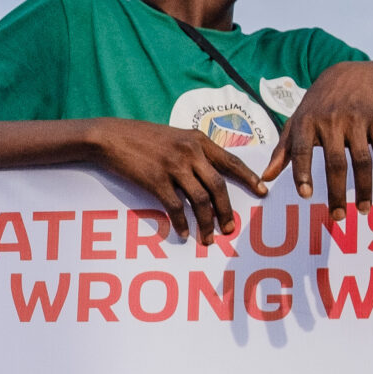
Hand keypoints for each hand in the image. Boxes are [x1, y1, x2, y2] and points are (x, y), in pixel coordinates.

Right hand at [86, 118, 264, 242]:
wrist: (110, 136)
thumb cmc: (140, 136)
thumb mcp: (174, 136)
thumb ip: (192, 150)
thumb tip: (207, 171)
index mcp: (198, 140)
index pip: (231, 161)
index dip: (249, 178)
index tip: (262, 191)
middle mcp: (190, 152)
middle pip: (218, 186)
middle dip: (227, 211)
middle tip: (230, 228)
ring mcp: (173, 166)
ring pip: (200, 199)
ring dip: (207, 222)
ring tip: (208, 238)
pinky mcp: (156, 180)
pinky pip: (175, 206)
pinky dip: (181, 222)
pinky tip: (183, 232)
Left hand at [263, 62, 372, 216]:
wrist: (352, 73)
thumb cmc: (318, 104)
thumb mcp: (296, 121)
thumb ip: (283, 150)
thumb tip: (266, 178)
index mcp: (306, 123)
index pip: (301, 151)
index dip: (302, 173)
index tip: (305, 196)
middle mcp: (331, 121)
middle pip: (335, 162)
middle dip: (336, 192)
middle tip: (338, 217)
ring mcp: (356, 121)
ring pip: (361, 160)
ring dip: (363, 187)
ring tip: (362, 209)